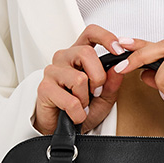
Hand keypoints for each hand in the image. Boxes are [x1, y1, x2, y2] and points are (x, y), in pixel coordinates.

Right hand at [32, 26, 146, 135]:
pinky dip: (78, 112)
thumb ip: (113, 82)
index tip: (119, 50)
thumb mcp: (105, 96)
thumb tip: (118, 68)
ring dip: (86, 99)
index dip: (106, 37)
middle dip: (98, 77)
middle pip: (86, 53)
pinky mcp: (44, 88)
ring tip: (82, 105)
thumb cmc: (82, 109)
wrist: (64, 129)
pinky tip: (75, 114)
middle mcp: (64, 58)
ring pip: (79, 78)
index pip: (91, 33)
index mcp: (79, 54)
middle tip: (96, 92)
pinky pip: (70, 100)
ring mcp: (52, 71)